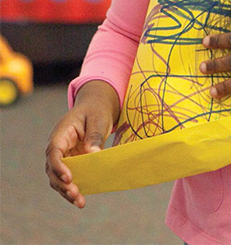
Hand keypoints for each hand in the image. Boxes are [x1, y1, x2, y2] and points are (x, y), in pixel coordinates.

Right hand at [45, 81, 119, 207]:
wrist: (95, 107)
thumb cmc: (96, 111)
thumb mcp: (98, 118)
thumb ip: (94, 135)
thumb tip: (93, 153)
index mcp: (61, 133)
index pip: (54, 152)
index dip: (58, 166)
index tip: (69, 177)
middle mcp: (58, 146)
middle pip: (52, 169)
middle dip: (62, 183)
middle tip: (75, 193)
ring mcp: (63, 156)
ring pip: (57, 177)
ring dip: (66, 191)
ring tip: (79, 202)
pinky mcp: (71, 162)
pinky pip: (67, 178)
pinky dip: (72, 189)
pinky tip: (81, 200)